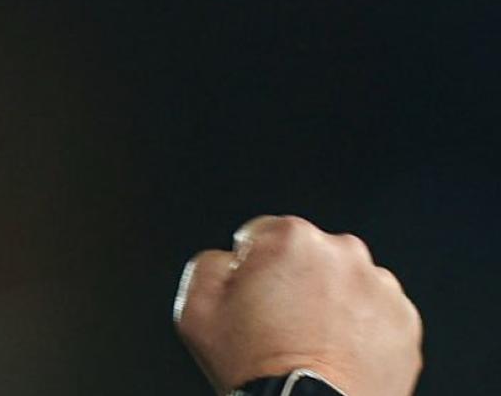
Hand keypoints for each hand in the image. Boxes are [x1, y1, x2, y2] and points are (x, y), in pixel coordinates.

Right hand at [174, 215, 422, 395]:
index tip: (251, 298)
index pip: (262, 235)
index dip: (250, 268)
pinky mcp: (404, 322)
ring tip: (310, 344)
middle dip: (294, 282)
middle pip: (308, 257)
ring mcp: (380, 287)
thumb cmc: (255, 366)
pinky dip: (359, 330)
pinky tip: (336, 355)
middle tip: (279, 324)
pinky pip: (375, 315)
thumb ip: (210, 265)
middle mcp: (343, 252)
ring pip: (345, 284)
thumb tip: (230, 260)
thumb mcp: (198, 309)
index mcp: (291, 238)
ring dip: (330, 303)